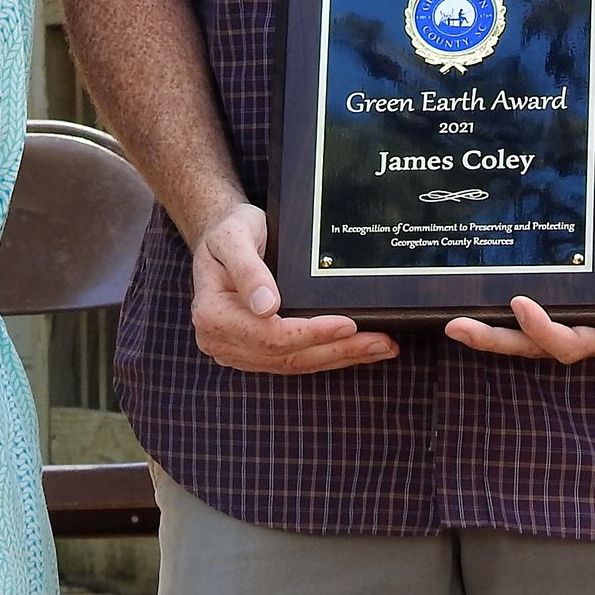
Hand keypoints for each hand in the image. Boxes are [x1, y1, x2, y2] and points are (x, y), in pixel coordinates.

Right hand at [187, 202, 396, 375]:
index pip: (270, 336)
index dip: (311, 333)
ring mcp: (240, 350)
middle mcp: (222, 341)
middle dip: (338, 350)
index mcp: (213, 316)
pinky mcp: (256, 351)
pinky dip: (328, 354)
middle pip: (288, 356)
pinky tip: (356, 349)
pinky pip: (295, 359)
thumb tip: (268, 306)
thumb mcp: (233, 236)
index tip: (347, 324)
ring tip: (381, 347)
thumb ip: (248, 269)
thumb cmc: (227, 231)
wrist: (221, 236)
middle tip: (382, 342)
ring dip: (341, 357)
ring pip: (296, 363)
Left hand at [443, 202, 594, 362]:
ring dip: (490, 334)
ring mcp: (574, 321)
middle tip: (458, 326)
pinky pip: (527, 322)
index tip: (520, 302)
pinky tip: (471, 304)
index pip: (573, 342)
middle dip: (498, 341)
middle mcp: (590, 332)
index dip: (544, 330)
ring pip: (526, 340)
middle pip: (537, 348)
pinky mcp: (563, 306)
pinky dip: (499, 319)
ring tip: (453, 322)